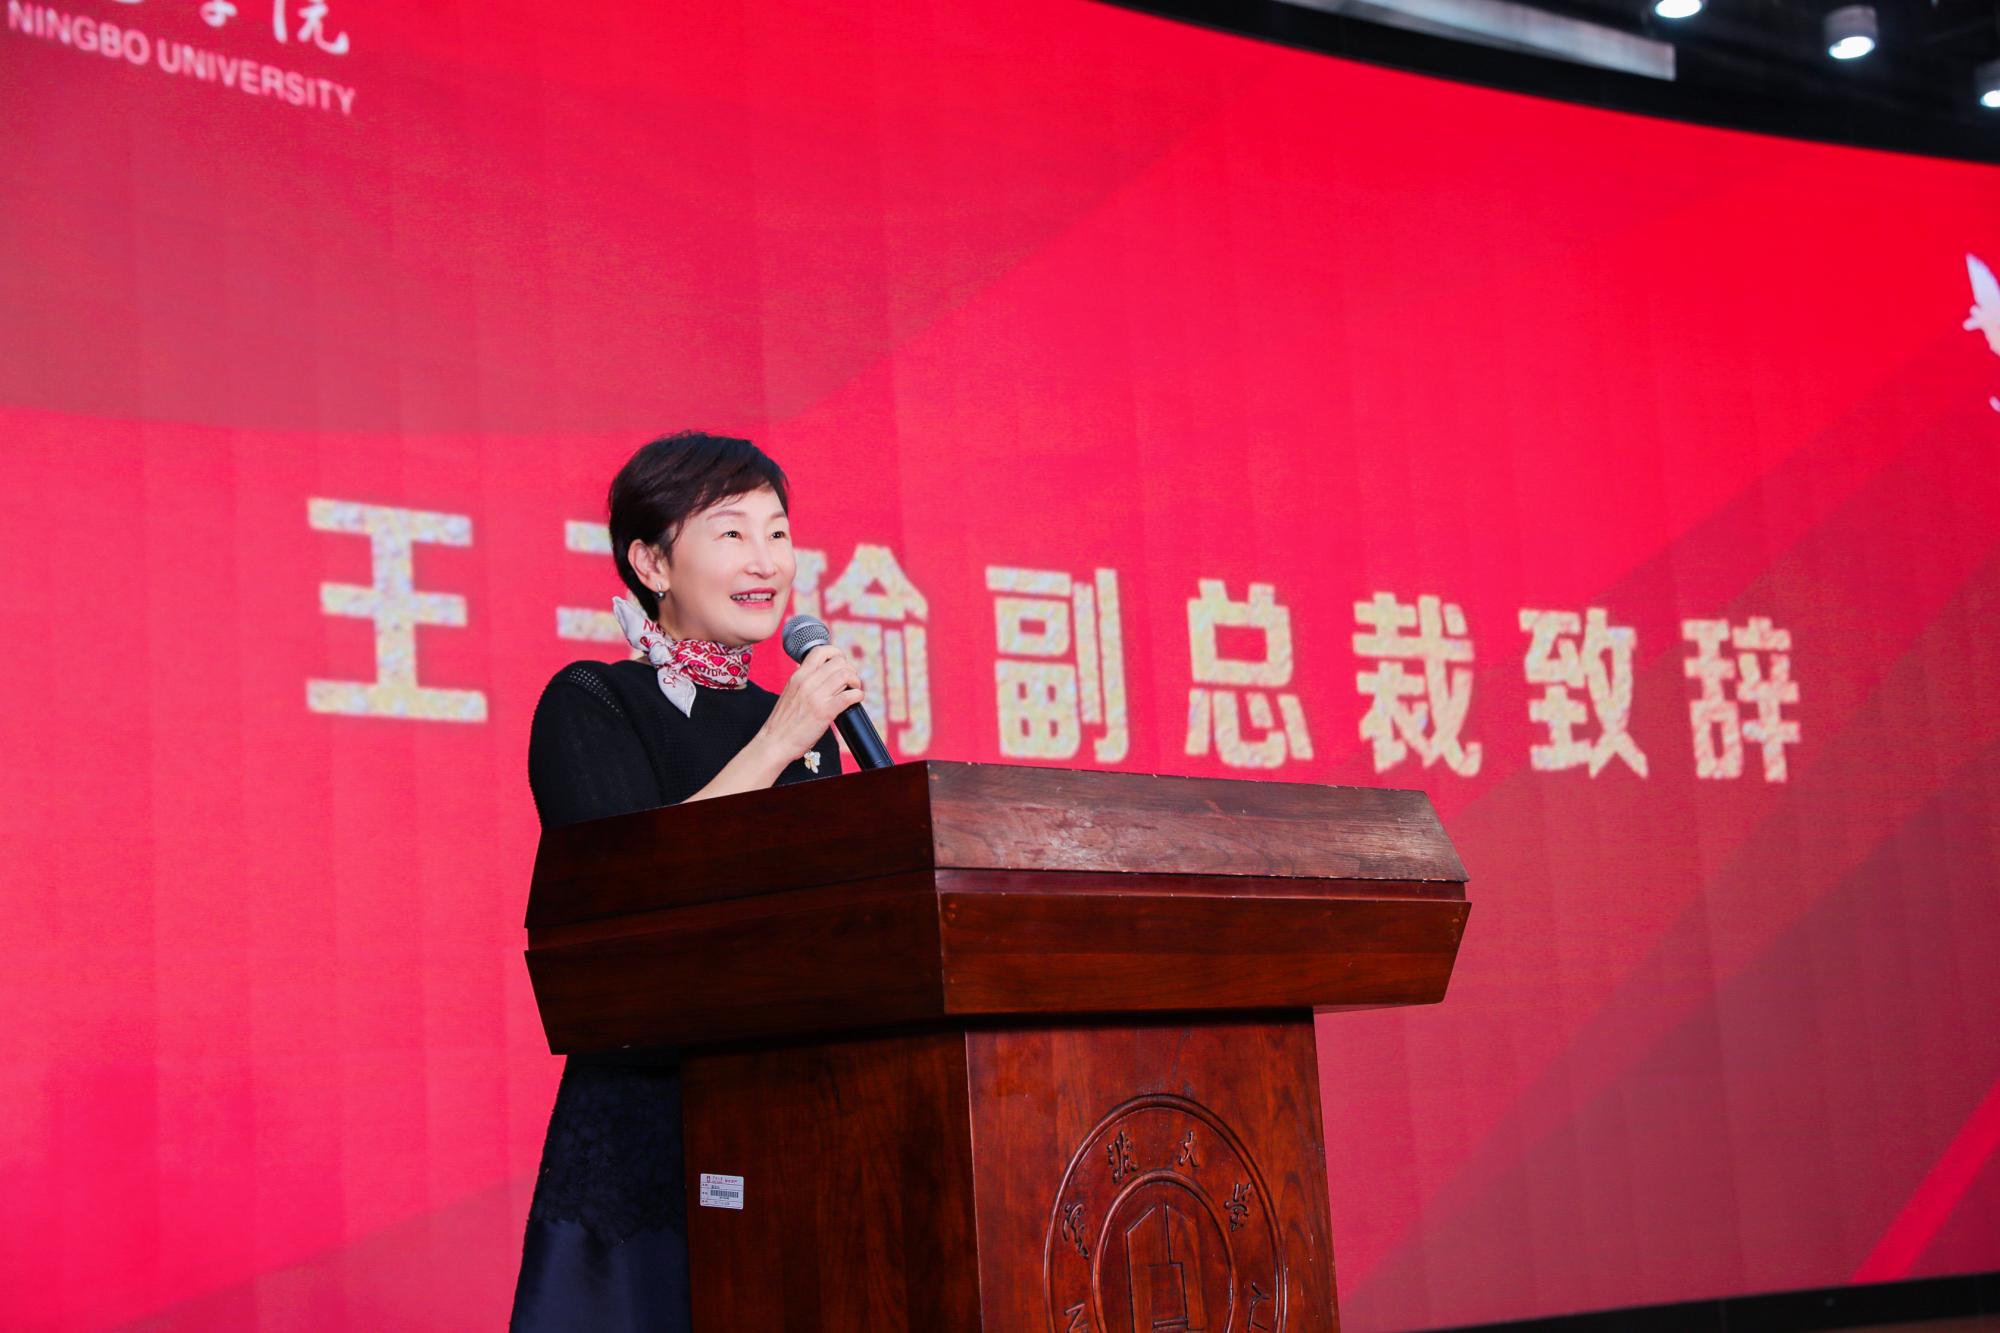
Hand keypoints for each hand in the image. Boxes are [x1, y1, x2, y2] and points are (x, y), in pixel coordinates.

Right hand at [757, 643, 861, 762]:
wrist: (775, 742)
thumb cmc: (783, 722)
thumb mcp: (790, 692)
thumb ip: (803, 681)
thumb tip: (818, 673)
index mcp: (798, 676)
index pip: (820, 651)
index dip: (836, 653)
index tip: (841, 663)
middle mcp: (807, 682)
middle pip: (838, 662)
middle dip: (849, 669)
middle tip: (850, 681)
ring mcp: (816, 697)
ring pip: (845, 675)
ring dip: (855, 681)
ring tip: (854, 689)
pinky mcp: (825, 712)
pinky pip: (849, 696)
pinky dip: (857, 695)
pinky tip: (856, 700)